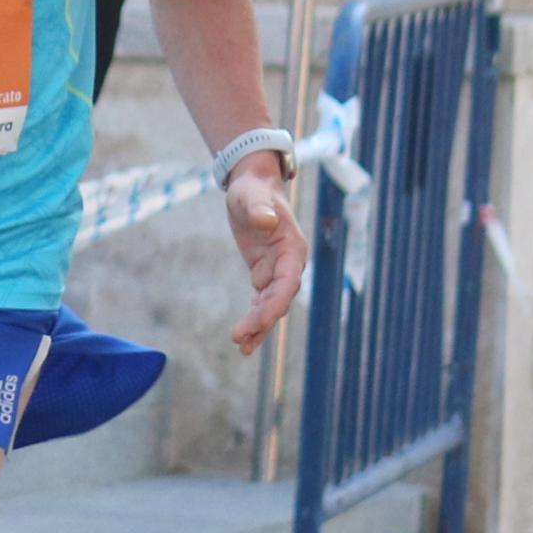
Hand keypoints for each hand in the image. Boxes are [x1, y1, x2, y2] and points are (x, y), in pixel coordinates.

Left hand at [221, 161, 307, 356]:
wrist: (252, 185)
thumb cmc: (253, 189)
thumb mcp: (251, 196)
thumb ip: (259, 209)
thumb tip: (264, 221)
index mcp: (293, 248)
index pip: (287, 284)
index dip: (274, 305)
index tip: (256, 322)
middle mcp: (289, 264)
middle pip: (279, 300)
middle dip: (262, 321)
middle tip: (240, 340)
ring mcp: (277, 270)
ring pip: (271, 305)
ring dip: (258, 326)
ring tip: (242, 347)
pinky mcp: (264, 273)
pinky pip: (261, 301)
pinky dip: (253, 318)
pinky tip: (243, 338)